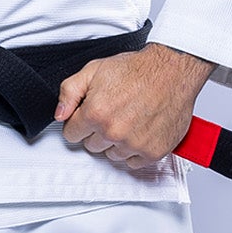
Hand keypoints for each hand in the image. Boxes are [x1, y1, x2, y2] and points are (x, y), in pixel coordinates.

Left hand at [54, 43, 214, 167]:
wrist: (172, 71)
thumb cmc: (137, 70)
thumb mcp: (94, 70)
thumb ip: (70, 92)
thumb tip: (59, 114)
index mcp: (95, 113)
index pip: (71, 134)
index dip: (79, 122)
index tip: (90, 115)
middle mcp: (113, 132)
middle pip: (91, 146)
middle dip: (97, 131)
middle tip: (113, 113)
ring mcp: (133, 144)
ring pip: (112, 155)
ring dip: (116, 142)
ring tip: (128, 120)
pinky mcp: (152, 151)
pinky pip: (133, 162)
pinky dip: (135, 150)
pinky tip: (140, 131)